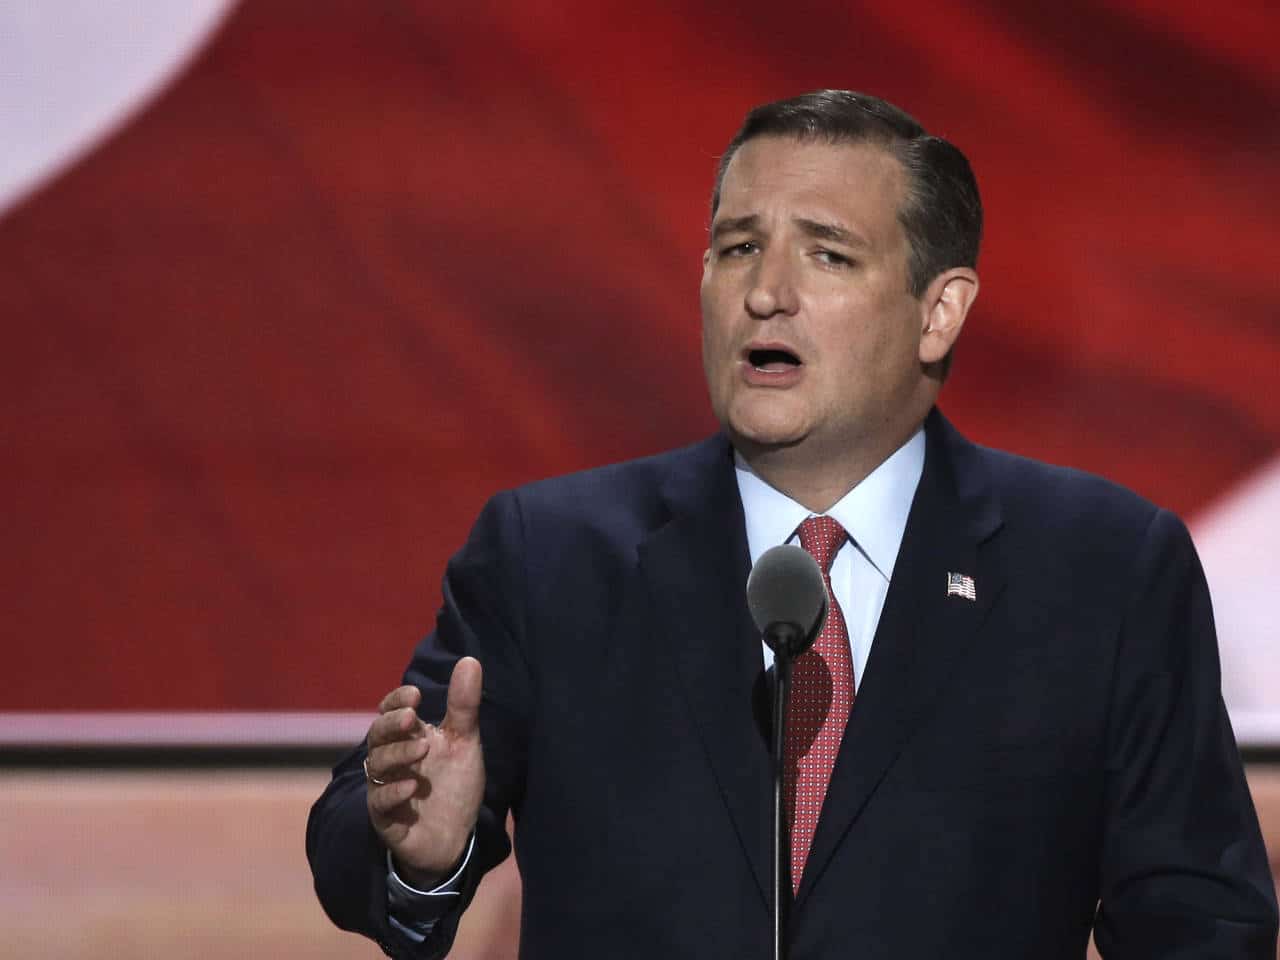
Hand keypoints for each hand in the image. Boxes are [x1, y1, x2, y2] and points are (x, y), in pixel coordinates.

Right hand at [364, 657, 484, 887]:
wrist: (456, 836)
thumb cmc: (454, 785)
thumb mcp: (464, 741)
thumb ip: (464, 705)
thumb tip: (470, 659)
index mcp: (408, 737)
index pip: (390, 711)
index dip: (397, 700)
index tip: (416, 695)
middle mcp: (392, 760)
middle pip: (377, 735)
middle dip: (391, 724)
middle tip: (411, 717)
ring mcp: (386, 788)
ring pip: (378, 765)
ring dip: (398, 754)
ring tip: (422, 750)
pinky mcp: (386, 819)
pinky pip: (379, 802)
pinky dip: (392, 792)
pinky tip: (411, 786)